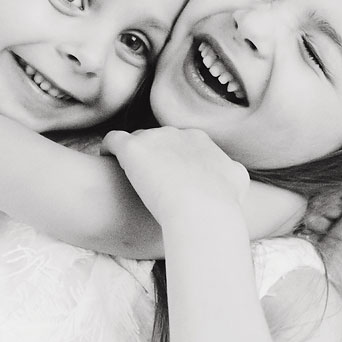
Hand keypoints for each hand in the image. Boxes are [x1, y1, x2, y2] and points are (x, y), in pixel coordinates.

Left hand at [100, 127, 250, 230]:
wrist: (203, 209)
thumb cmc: (222, 203)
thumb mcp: (237, 181)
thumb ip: (231, 172)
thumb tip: (233, 172)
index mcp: (199, 139)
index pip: (179, 142)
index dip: (172, 159)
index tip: (167, 177)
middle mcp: (176, 133)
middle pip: (157, 139)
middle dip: (152, 156)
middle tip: (147, 179)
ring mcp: (153, 138)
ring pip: (137, 140)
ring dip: (132, 155)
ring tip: (122, 172)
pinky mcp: (133, 148)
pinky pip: (113, 140)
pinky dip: (108, 148)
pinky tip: (104, 159)